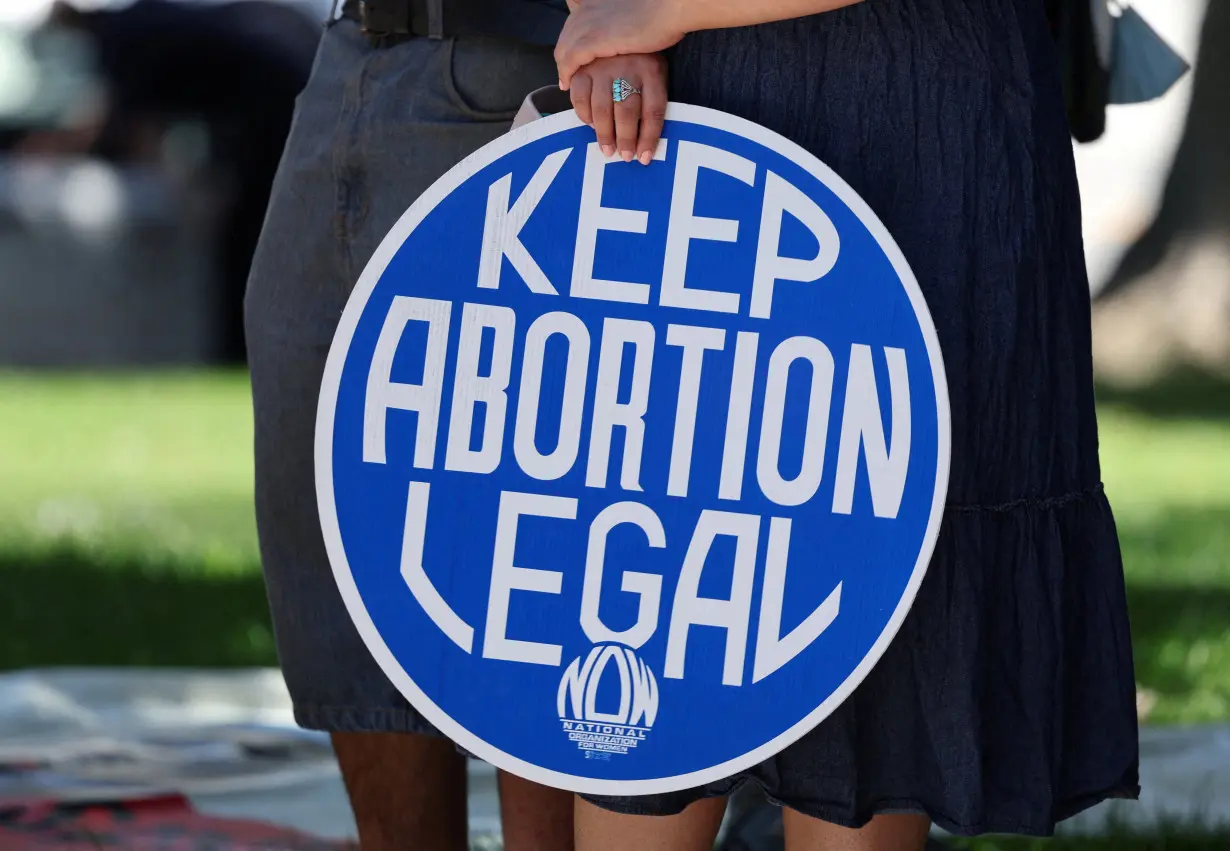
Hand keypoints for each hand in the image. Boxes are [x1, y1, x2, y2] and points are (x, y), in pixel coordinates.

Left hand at [556, 0, 685, 90]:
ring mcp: (589, 22)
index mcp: (596, 2)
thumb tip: (618, 36)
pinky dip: (567, 72)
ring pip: (565, 49)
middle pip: (565, 37)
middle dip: (564, 58)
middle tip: (567, 78)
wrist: (669, 7)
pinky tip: (568, 84)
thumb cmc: (659, 11)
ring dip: (564, 68)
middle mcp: (588, 10)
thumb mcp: (631, 14)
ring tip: (567, 83)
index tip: (573, 61)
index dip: (570, 44)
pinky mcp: (594, 38)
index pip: (573, 25)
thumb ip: (619, 22)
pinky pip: (571, 58)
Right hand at [569, 54, 667, 164]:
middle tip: (624, 156)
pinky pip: (580, 97)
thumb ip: (651, 99)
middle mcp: (627, 68)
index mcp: (651, 70)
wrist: (616, 27)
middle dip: (625, 138)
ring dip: (604, 133)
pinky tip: (590, 125)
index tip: (643, 158)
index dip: (649, 137)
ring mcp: (603, 67)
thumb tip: (645, 141)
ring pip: (602, 108)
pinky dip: (584, 115)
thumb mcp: (655, 72)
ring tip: (607, 149)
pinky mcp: (583, 67)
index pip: (653, 110)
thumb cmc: (639, 59)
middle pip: (627, 111)